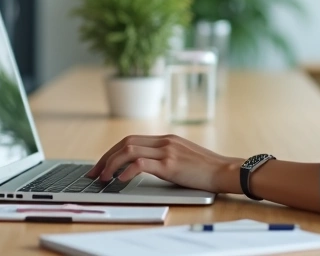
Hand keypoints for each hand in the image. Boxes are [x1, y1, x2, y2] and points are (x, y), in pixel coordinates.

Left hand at [85, 134, 241, 193]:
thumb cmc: (207, 169)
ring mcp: (167, 151)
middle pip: (125, 142)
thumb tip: (144, 168)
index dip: (112, 152)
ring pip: (128, 150)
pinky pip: (140, 164)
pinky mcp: (170, 164)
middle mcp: (164, 141)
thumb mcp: (183, 158)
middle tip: (94, 173)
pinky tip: (121, 180)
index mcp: (166, 139)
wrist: (226, 171)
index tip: (102, 165)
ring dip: (111, 164)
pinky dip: (126, 171)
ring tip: (103, 178)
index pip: (131, 140)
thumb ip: (166, 157)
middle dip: (106, 158)